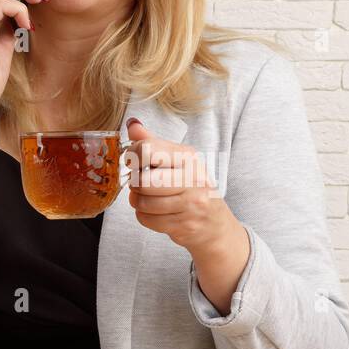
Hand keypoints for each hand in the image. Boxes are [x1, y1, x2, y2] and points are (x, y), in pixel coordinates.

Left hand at [125, 119, 236, 253]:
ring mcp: (190, 204)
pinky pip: (147, 219)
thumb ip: (153, 142)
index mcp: (189, 157)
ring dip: (137, 201)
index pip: (148, 150)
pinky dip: (144, 216)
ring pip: (143, 202)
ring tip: (146, 198)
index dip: (133, 157)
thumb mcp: (178, 161)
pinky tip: (154, 212)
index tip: (135, 162)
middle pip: (144, 180)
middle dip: (135, 183)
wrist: (215, 224)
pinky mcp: (184, 224)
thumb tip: (132, 124)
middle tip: (140, 183)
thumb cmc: (193, 189)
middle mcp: (192, 178)